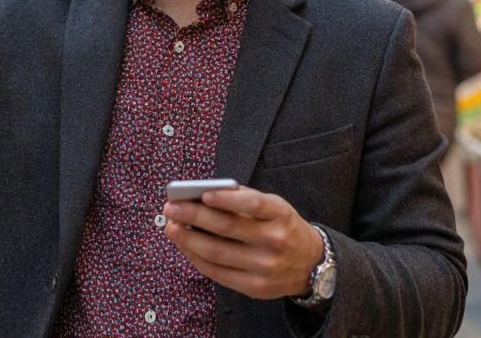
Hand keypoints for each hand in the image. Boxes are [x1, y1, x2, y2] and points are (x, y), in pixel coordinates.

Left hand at [163, 186, 323, 300]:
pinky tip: (185, 246)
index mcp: (281, 214)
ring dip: (188, 239)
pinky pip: (217, 272)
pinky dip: (197, 258)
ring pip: (217, 252)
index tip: (202, 193)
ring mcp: (264, 267)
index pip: (253, 204)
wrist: (310, 264)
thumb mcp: (275, 207)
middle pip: (227, 228)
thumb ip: (244, 200)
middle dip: (193, 216)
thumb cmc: (283, 228)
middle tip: (171, 208)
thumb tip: (203, 195)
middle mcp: (275, 240)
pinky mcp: (254, 287)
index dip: (226, 199)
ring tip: (171, 227)